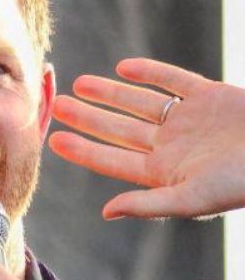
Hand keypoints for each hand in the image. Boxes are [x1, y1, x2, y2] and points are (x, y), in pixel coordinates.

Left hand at [50, 57, 244, 219]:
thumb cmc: (241, 185)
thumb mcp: (193, 199)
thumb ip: (148, 204)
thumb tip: (106, 211)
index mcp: (164, 173)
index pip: (113, 160)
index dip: (84, 150)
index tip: (54, 139)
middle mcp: (173, 146)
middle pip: (120, 130)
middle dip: (89, 118)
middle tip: (59, 105)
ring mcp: (191, 120)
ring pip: (141, 104)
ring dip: (112, 93)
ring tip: (81, 83)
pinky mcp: (212, 96)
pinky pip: (175, 81)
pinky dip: (151, 73)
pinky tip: (125, 67)